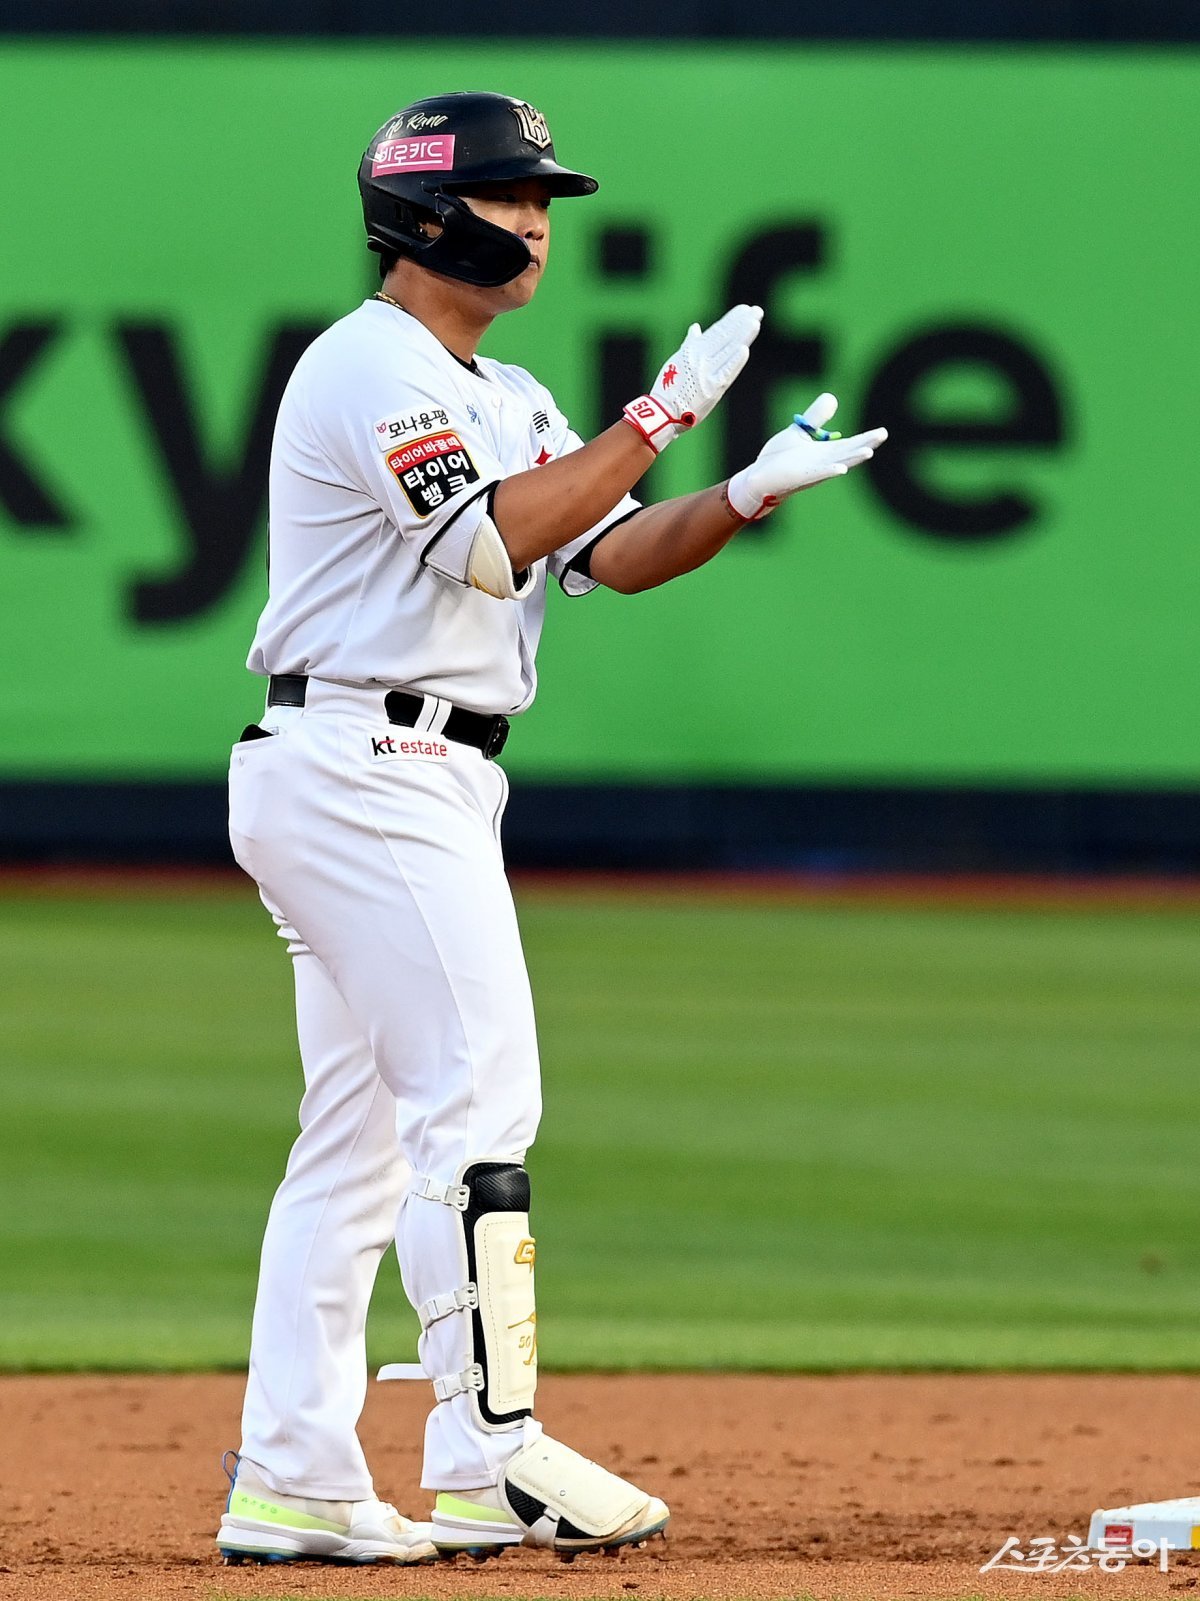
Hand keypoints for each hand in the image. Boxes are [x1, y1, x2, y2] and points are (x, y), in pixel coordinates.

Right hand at [622, 304, 762, 453]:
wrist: (663, 412)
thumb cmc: (670, 388)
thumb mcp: (677, 360)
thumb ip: (690, 343)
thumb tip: (695, 327)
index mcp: (692, 350)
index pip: (716, 331)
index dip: (732, 319)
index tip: (745, 309)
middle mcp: (700, 358)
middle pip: (724, 337)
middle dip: (742, 323)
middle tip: (757, 311)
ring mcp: (706, 373)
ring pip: (727, 351)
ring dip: (742, 336)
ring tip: (755, 322)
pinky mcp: (711, 389)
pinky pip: (724, 373)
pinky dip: (734, 362)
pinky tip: (744, 350)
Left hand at [724, 393, 886, 520]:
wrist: (759, 477)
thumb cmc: (779, 458)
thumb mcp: (800, 431)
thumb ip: (816, 417)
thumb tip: (833, 398)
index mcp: (825, 452)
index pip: (851, 444)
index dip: (866, 438)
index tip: (883, 432)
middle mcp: (824, 463)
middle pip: (849, 453)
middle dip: (866, 445)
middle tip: (882, 435)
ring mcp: (813, 471)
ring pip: (838, 464)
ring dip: (852, 459)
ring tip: (869, 452)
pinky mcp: (800, 477)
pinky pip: (818, 475)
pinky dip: (830, 472)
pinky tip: (841, 470)